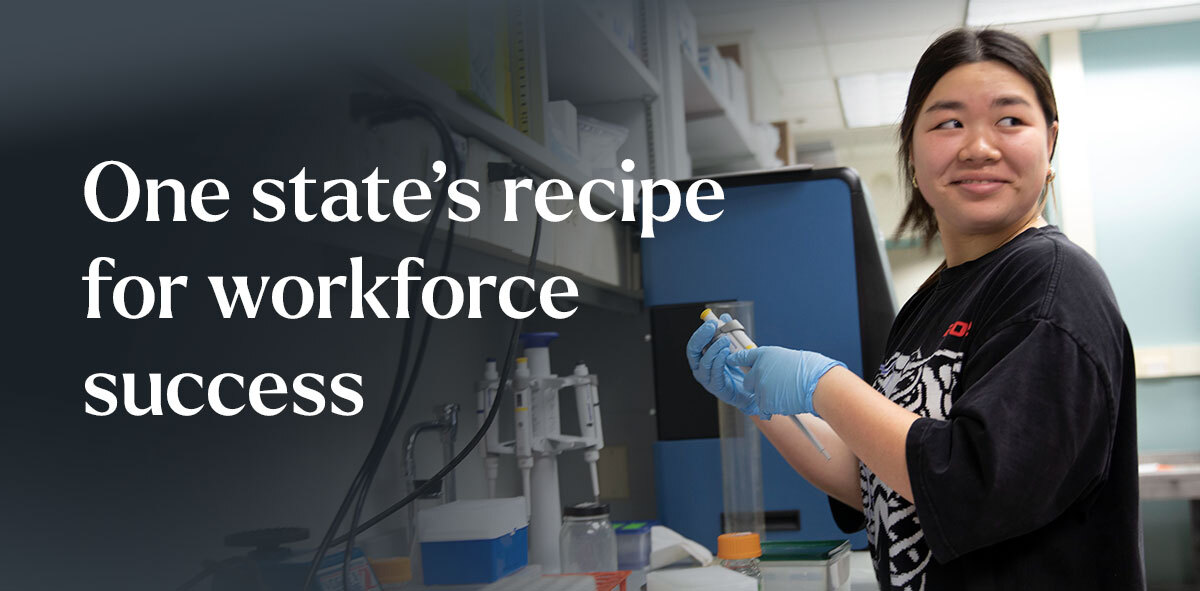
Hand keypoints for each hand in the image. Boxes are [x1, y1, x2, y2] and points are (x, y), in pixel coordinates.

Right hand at [685, 315, 762, 416]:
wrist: (752, 391)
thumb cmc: (741, 369)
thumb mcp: (735, 348)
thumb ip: (729, 333)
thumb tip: (725, 317)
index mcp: (702, 359)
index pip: (694, 345)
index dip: (700, 333)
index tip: (711, 322)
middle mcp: (701, 369)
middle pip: (693, 352)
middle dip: (702, 337)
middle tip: (713, 327)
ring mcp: (707, 380)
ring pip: (704, 363)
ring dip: (713, 349)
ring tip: (725, 340)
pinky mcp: (717, 389)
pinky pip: (715, 374)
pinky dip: (719, 362)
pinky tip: (726, 353)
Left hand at [727, 346, 845, 416]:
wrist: (816, 384)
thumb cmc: (809, 369)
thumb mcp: (788, 359)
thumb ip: (773, 364)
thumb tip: (769, 369)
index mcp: (764, 354)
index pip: (744, 356)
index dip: (737, 359)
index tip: (730, 360)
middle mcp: (759, 369)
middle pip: (747, 381)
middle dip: (755, 385)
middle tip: (770, 386)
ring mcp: (761, 386)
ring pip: (757, 396)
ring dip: (767, 397)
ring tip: (784, 393)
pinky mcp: (765, 402)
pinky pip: (764, 408)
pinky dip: (772, 408)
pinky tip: (784, 402)